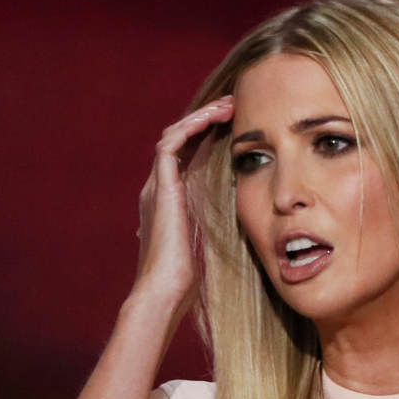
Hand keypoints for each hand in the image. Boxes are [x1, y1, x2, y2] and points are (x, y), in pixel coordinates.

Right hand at [133, 95, 234, 313]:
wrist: (165, 292)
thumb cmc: (187, 279)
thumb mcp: (207, 243)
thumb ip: (215, 226)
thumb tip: (241, 222)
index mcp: (170, 201)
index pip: (187, 157)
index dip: (209, 138)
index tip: (236, 126)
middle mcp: (160, 189)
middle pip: (181, 141)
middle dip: (206, 121)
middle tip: (234, 106)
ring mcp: (157, 187)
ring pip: (174, 136)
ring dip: (200, 117)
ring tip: (227, 106)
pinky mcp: (160, 188)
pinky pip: (170, 144)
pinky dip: (190, 127)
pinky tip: (213, 118)